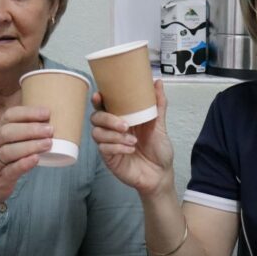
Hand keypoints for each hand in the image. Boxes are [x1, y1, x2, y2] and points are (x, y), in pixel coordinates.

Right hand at [0, 105, 53, 212]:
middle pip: (8, 132)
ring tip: (48, 144)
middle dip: (31, 129)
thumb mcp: (8, 140)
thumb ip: (25, 129)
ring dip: (30, 146)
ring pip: (8, 151)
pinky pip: (10, 170)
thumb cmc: (3, 157)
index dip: (28, 113)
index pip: (10, 115)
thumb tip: (52, 119)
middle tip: (50, 130)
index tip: (47, 113)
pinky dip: (23, 164)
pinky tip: (36, 159)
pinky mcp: (0, 177)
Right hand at [90, 80, 173, 197]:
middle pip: (95, 118)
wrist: (161, 174)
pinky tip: (130, 150)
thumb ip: (158, 104)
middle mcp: (112, 130)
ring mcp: (109, 144)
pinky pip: (104, 149)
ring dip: (115, 136)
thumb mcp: (160, 125)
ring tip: (133, 142)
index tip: (99, 95)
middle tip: (125, 125)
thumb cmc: (158, 149)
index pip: (104, 106)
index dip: (98, 99)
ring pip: (97, 133)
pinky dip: (117, 147)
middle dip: (107, 119)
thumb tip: (158, 81)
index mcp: (122, 118)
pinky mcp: (109, 158)